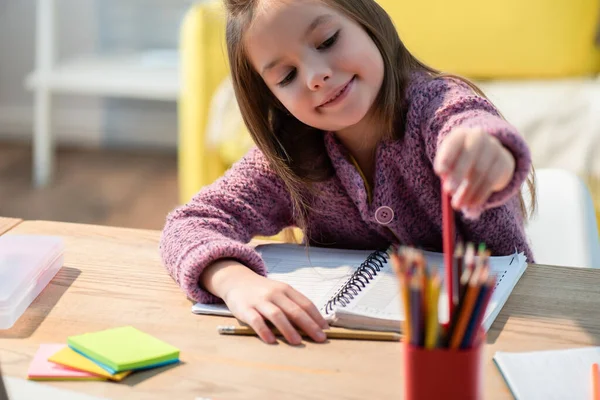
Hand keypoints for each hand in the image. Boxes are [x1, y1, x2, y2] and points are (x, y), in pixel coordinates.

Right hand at [202, 261, 328, 344]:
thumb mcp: (280, 292)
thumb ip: (293, 304)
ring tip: (298, 342)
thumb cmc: (263, 291)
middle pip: (294, 310)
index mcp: (286, 289)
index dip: (317, 317)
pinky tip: (271, 340)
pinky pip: (256, 320)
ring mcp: (260, 301)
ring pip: (277, 315)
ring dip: (288, 329)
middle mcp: (275, 294)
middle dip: (309, 325)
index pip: (305, 303)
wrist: (237, 281)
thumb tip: (313, 323)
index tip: (326, 329)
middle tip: (319, 338)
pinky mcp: (245, 309)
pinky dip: (264, 330)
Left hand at [433, 127, 514, 213]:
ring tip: (457, 204)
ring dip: (468, 190)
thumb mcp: (450, 163)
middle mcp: (478, 137)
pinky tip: (471, 204)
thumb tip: (448, 191)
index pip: (454, 143)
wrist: (487, 156)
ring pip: (480, 170)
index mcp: (460, 135)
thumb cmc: (459, 161)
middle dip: (458, 173)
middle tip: (449, 191)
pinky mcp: (504, 162)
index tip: (440, 172)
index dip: (447, 156)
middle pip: (470, 155)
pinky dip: (480, 194)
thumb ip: (447, 174)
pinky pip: (491, 180)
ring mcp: (494, 148)